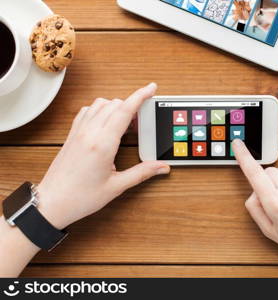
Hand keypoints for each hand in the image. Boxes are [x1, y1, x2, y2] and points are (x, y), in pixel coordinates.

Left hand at [37, 83, 169, 229]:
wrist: (52, 202)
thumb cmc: (81, 197)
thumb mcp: (117, 186)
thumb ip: (142, 173)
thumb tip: (161, 166)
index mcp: (102, 144)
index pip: (125, 110)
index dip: (140, 96)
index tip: (151, 88)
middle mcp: (89, 133)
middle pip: (115, 104)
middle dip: (132, 105)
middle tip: (142, 121)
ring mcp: (79, 132)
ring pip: (100, 104)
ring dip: (116, 107)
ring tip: (126, 123)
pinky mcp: (72, 134)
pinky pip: (87, 111)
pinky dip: (101, 110)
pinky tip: (106, 123)